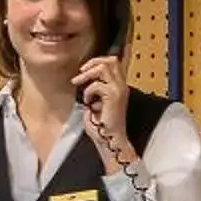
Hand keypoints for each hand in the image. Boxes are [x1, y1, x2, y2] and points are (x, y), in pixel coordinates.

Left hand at [72, 54, 130, 168]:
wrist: (109, 139)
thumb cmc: (102, 126)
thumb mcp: (96, 103)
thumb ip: (95, 90)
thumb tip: (83, 79)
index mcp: (119, 87)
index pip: (113, 62)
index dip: (97, 61)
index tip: (84, 70)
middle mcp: (122, 86)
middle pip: (111, 60)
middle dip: (93, 63)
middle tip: (80, 73)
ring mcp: (119, 90)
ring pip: (104, 67)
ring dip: (88, 74)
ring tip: (78, 83)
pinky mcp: (113, 96)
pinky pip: (96, 85)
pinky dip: (87, 92)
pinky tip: (87, 103)